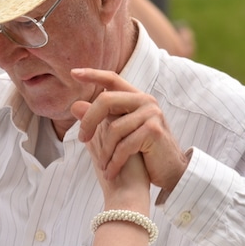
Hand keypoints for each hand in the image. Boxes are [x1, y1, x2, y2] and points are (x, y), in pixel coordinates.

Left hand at [70, 68, 188, 193]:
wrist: (170, 171)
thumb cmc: (143, 152)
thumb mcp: (118, 132)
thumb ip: (99, 119)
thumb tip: (74, 106)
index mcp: (136, 97)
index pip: (112, 79)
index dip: (93, 75)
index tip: (73, 74)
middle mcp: (145, 101)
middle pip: (105, 100)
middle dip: (89, 121)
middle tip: (82, 139)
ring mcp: (152, 114)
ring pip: (113, 128)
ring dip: (105, 152)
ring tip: (103, 166)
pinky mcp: (154, 131)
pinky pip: (123, 146)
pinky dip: (114, 162)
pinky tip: (110, 172)